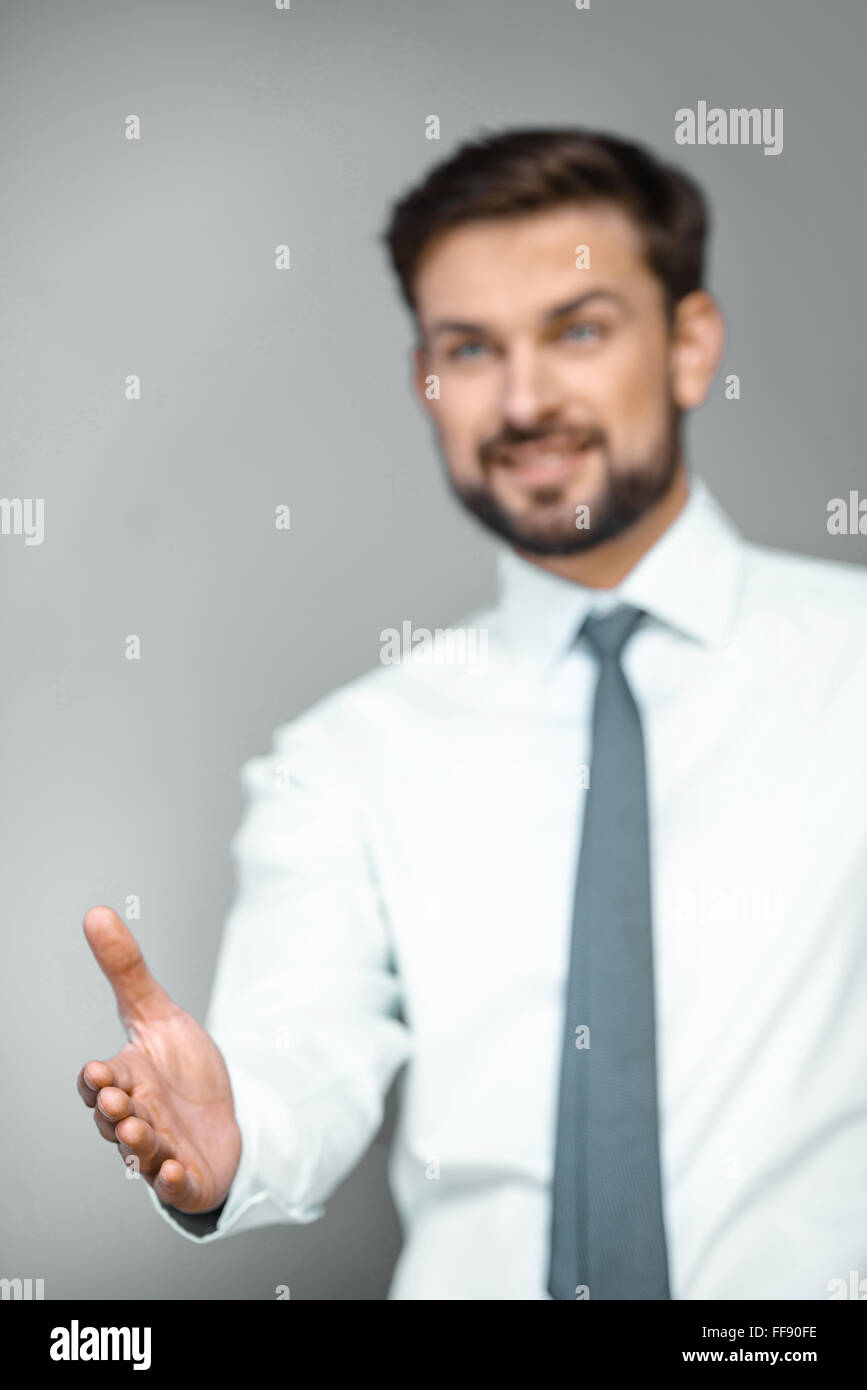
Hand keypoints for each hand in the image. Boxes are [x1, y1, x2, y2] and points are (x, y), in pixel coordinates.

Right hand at [77, 906, 241, 1213]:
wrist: (223, 1116)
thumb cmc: (181, 1068)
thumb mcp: (158, 1013)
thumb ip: (126, 970)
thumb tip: (97, 913)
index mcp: (127, 1080)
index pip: (101, 1083)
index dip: (98, 1080)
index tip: (98, 1070)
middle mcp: (137, 1118)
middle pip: (116, 1120)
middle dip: (114, 1113)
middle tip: (118, 1103)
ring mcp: (161, 1150)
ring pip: (142, 1153)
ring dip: (139, 1146)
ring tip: (142, 1134)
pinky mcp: (187, 1176)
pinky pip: (175, 1184)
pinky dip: (174, 1181)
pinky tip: (178, 1171)